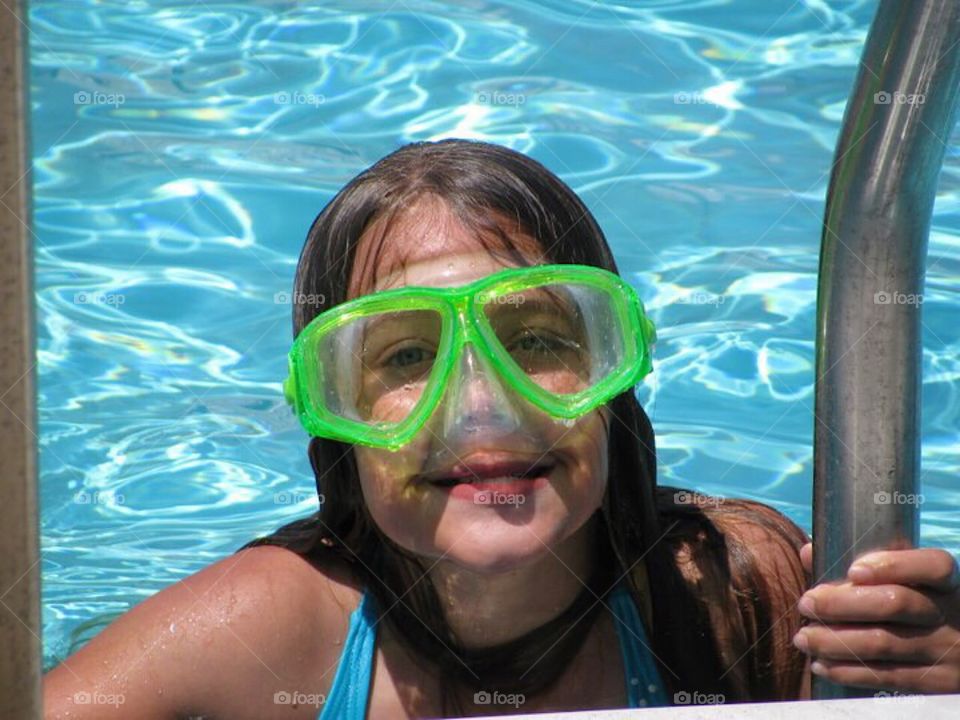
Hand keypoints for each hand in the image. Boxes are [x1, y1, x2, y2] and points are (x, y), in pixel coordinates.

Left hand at [793, 542, 959, 692]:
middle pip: (895, 603)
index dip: (893, 565)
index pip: (933, 566)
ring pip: (883, 643)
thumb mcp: (907, 584)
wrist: (958, 653)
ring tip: (804, 638)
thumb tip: (808, 552)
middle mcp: (950, 616)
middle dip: (841, 603)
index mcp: (947, 584)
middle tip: (807, 604)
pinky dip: (847, 672)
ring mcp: (947, 652)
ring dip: (833, 641)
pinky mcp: (937, 685)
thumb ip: (860, 565)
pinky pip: (886, 676)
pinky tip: (821, 665)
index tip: (853, 570)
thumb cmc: (917, 606)